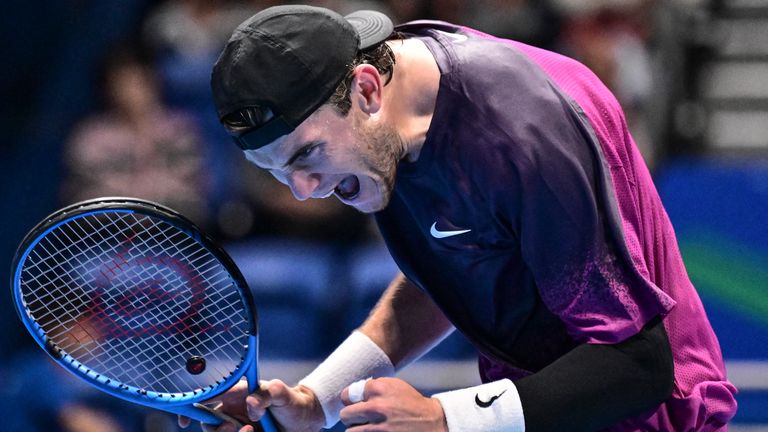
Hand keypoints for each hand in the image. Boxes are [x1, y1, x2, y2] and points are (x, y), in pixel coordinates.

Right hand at [178, 379, 325, 431]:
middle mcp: (233, 412)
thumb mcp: (283, 393)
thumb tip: (252, 403)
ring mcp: (238, 428)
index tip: (184, 421)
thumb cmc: (292, 402)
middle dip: (215, 429)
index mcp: (236, 395)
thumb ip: (270, 393)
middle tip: (232, 426)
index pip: (206, 398)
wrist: (307, 421)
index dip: (191, 407)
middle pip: (208, 424)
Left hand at [340, 377, 446, 430]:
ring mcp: (379, 428)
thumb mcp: (395, 386)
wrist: (433, 422)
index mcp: (379, 389)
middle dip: (351, 417)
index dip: (350, 400)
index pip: (347, 395)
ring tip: (368, 428)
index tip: (354, 404)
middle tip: (359, 419)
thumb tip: (351, 393)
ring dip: (357, 430)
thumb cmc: (411, 404)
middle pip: (345, 414)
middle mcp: (377, 407)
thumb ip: (373, 387)